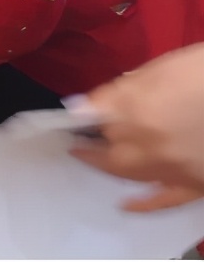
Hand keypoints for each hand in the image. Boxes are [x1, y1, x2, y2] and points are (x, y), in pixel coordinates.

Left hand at [71, 44, 203, 211]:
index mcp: (136, 107)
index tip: (81, 114)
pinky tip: (127, 205)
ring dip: (107, 165)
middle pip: (109, 145)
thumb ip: (124, 88)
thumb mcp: (160, 67)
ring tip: (92, 158)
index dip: (89, 113)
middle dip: (94, 140)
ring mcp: (174, 168)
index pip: (98, 115)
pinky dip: (144, 204)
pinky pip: (166, 200)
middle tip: (80, 137)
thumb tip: (91, 104)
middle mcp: (149, 143)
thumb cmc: (203, 71)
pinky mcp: (196, 185)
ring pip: (128, 173)